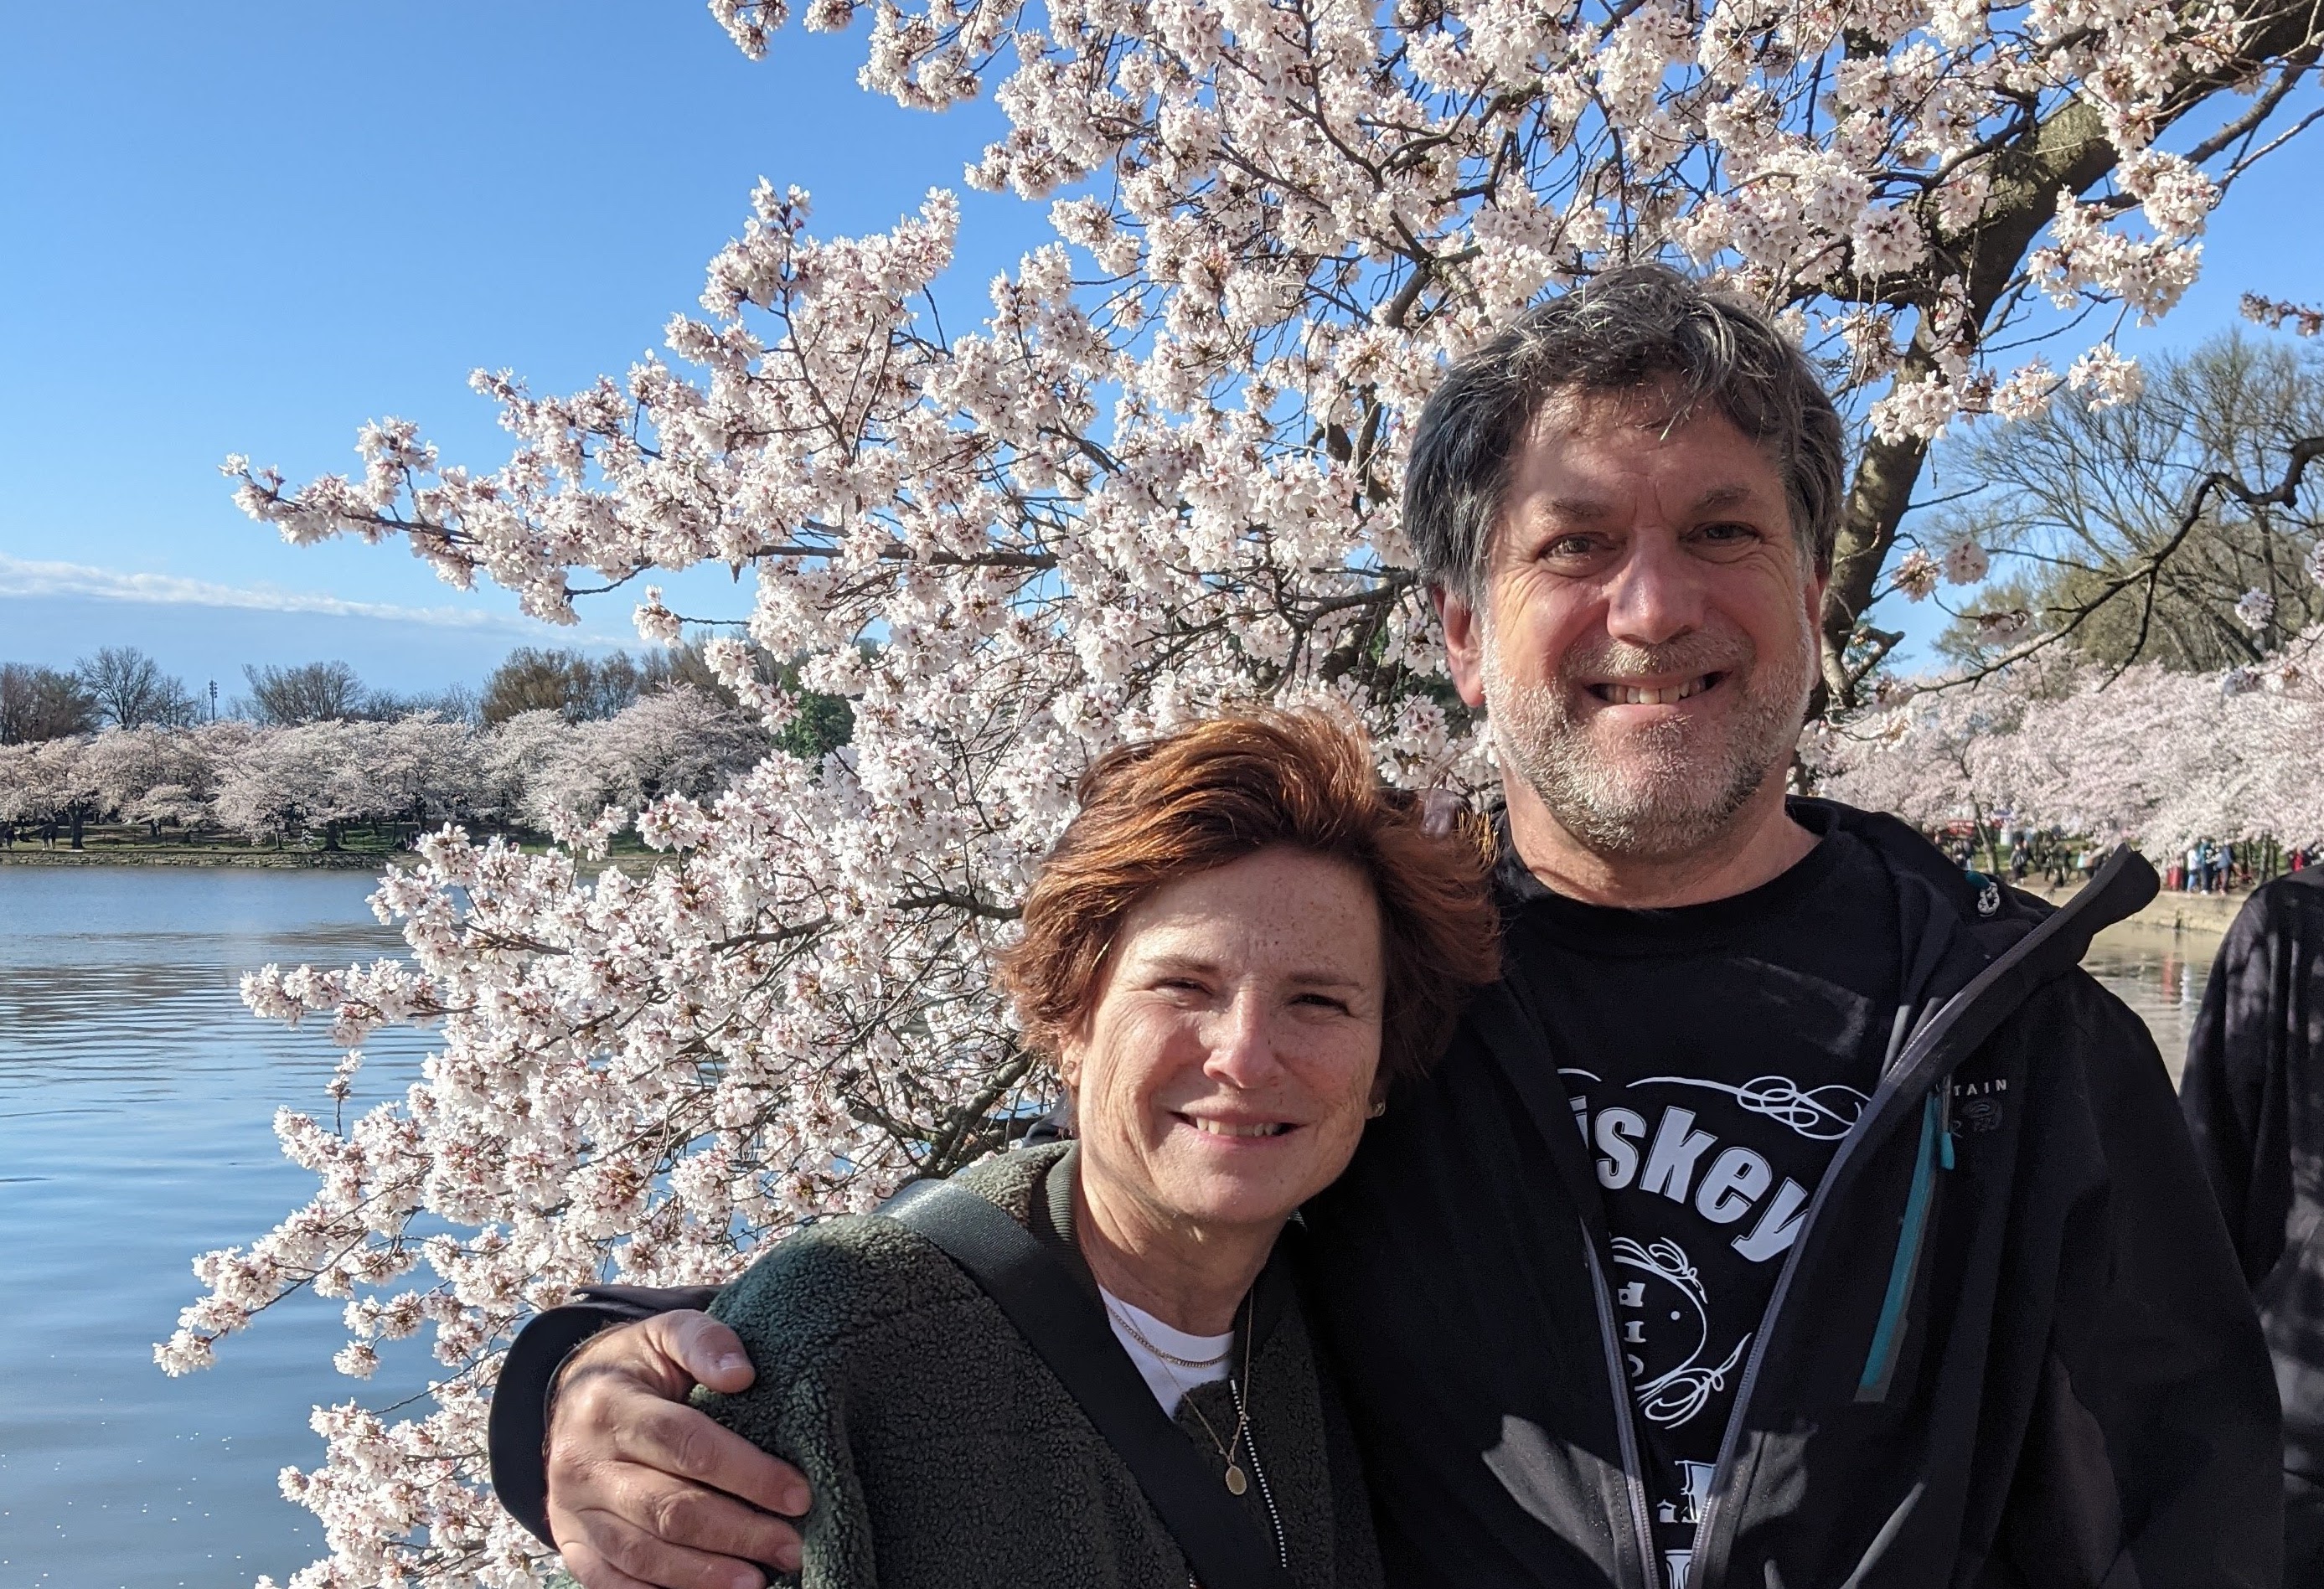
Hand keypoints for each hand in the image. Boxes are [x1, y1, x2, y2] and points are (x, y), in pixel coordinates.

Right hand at [546, 1310, 809, 1588]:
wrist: (573, 1398)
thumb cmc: (638, 1368)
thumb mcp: (664, 1334)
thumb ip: (704, 1341)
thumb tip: (742, 1374)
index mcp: (608, 1405)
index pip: (686, 1445)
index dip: (746, 1472)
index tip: (798, 1494)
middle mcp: (582, 1462)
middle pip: (668, 1509)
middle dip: (738, 1533)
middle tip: (792, 1547)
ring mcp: (572, 1509)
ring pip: (642, 1554)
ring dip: (705, 1575)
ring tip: (758, 1581)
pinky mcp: (572, 1542)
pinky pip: (612, 1582)